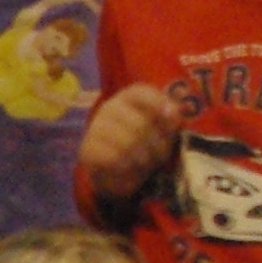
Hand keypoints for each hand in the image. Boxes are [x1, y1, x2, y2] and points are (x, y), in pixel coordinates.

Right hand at [78, 81, 188, 212]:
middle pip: (140, 124)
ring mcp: (96, 128)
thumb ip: (170, 117)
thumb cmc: (144, 143)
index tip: (173, 119)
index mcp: (128, 97)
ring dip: (143, 159)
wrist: (116, 169)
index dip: (159, 105)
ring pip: (128, 144)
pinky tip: (128, 168)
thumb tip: (173, 112)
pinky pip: (114, 159)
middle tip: (160, 156)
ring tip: (145, 163)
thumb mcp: (162, 128)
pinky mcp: (88, 150)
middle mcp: (109, 108)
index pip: (141, 93)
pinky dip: (127, 168)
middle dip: (156, 145)